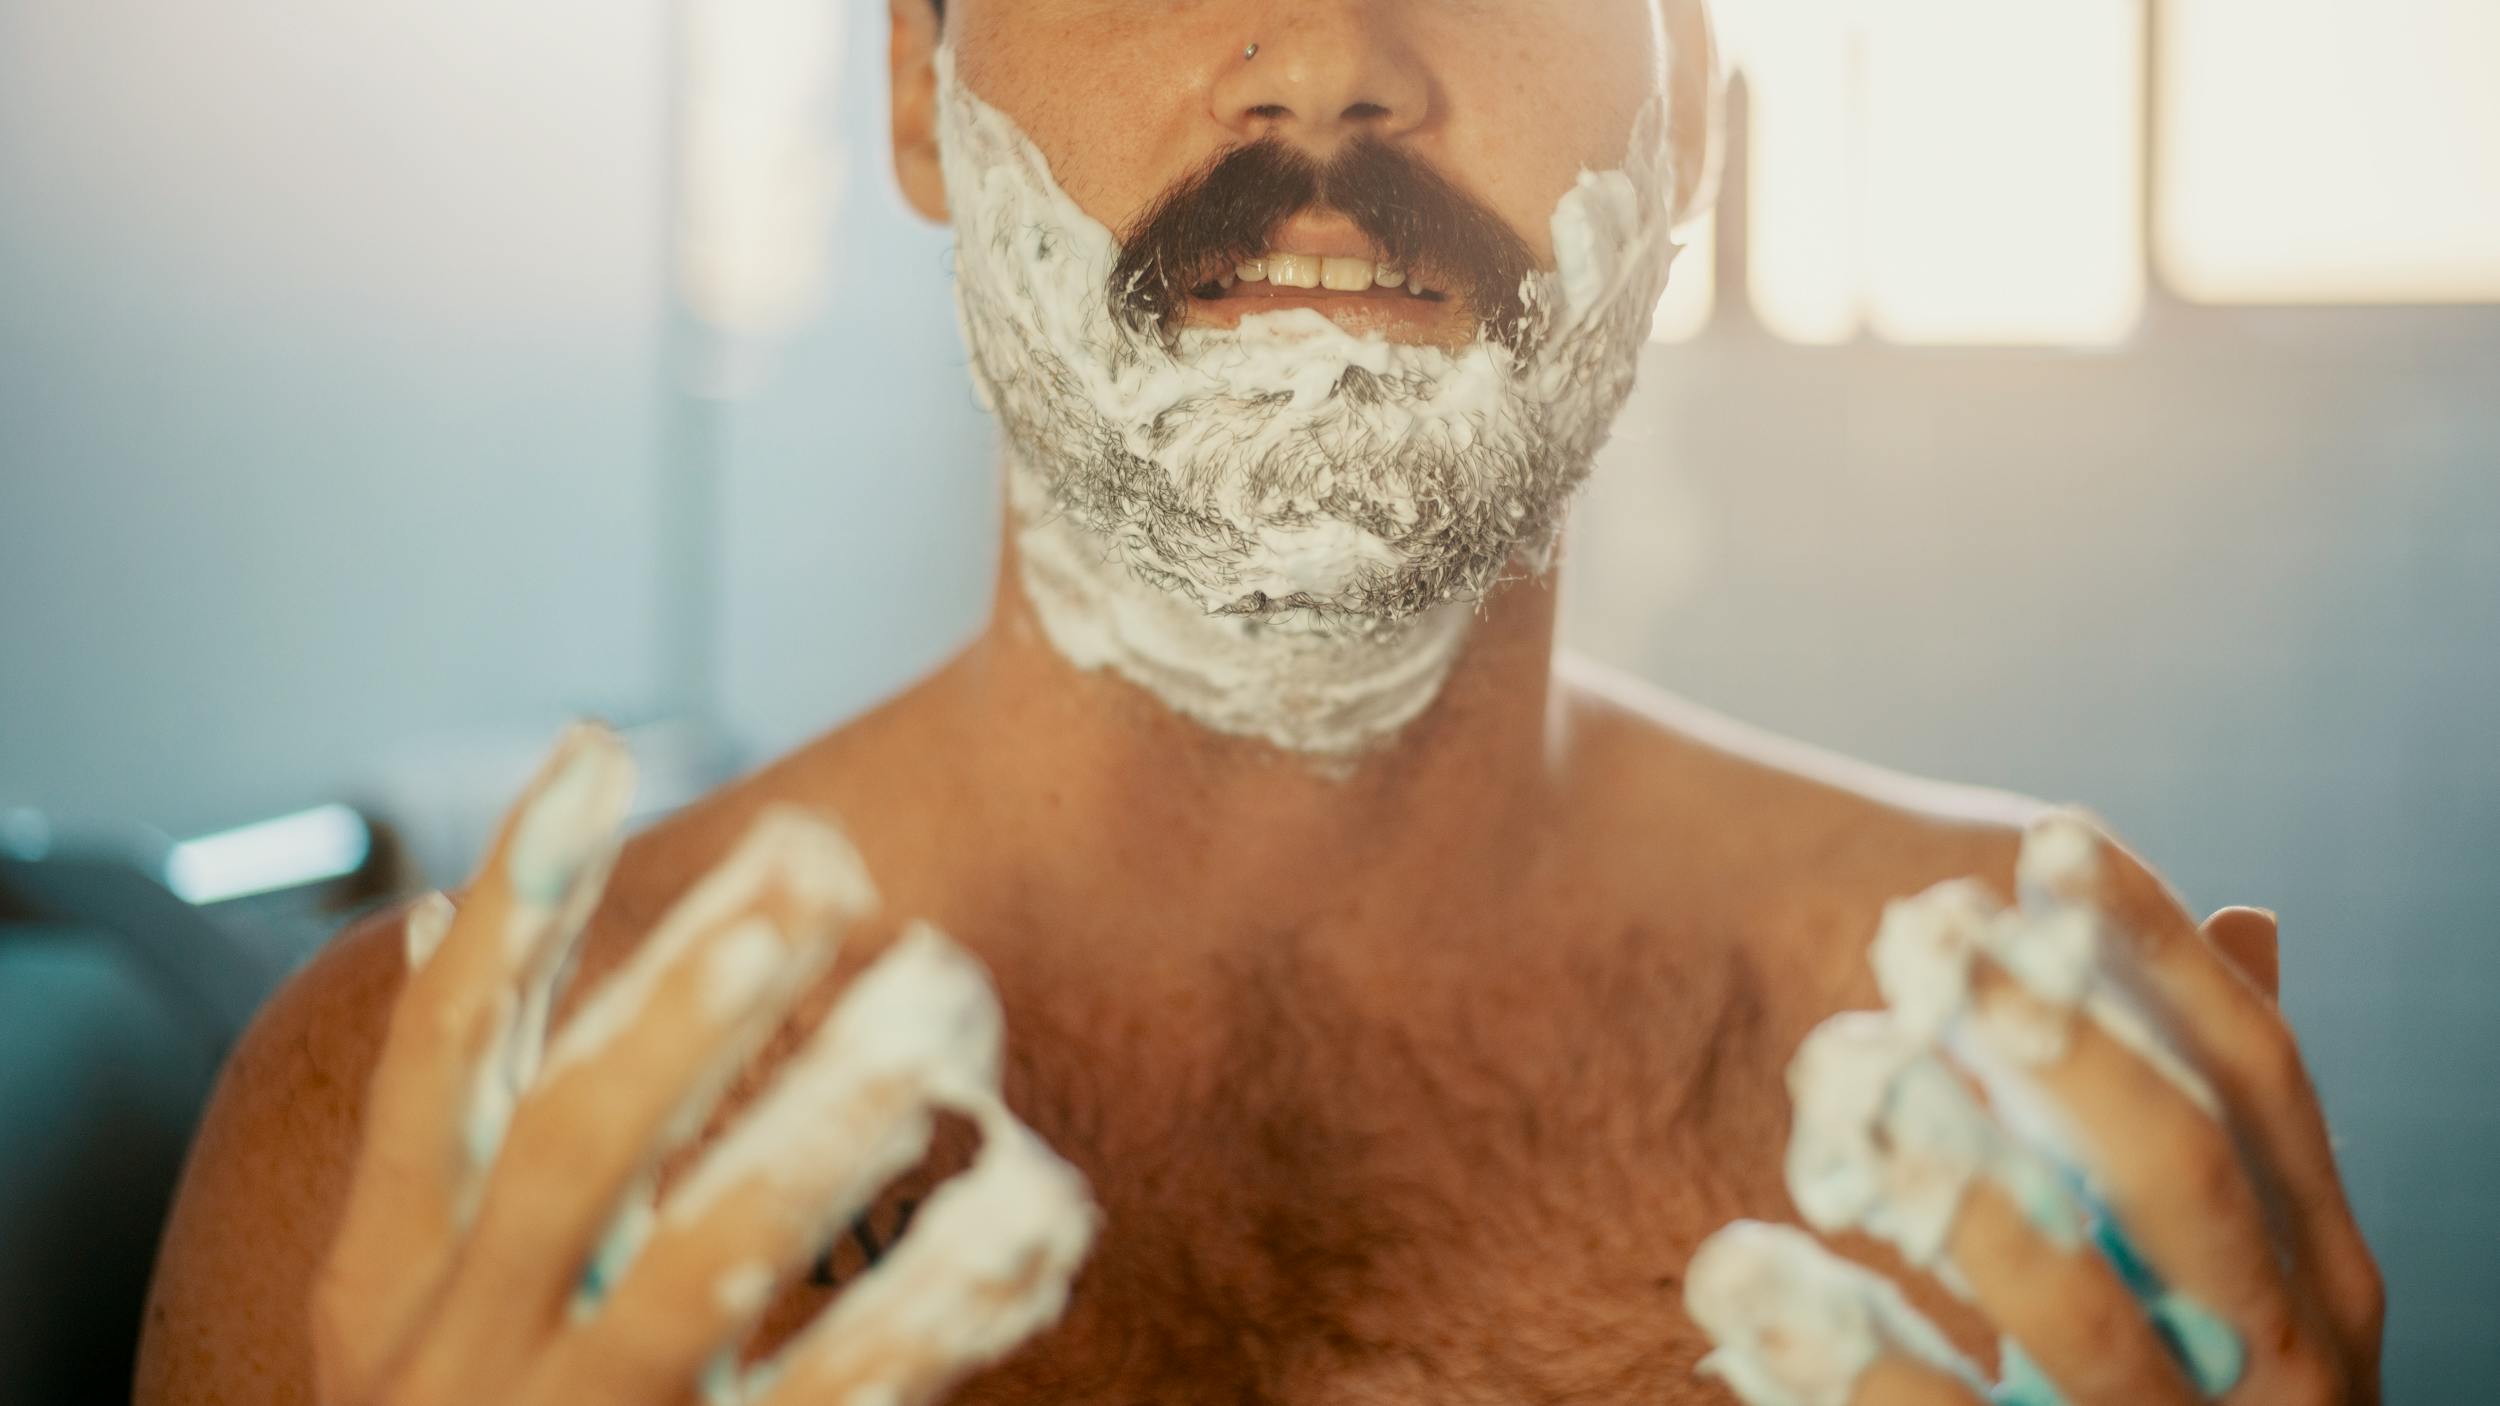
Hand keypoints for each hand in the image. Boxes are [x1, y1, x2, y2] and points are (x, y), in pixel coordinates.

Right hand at [309, 723, 1096, 1405]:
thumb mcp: (412, 1291)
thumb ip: (447, 1120)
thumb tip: (437, 913)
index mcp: (392, 1284)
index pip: (440, 1064)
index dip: (517, 901)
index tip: (602, 745)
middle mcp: (469, 1357)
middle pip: (574, 1149)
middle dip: (687, 999)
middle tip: (815, 870)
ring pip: (709, 1271)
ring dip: (827, 1128)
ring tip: (938, 1016)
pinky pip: (844, 1396)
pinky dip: (945, 1299)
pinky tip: (1036, 1206)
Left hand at [1685, 810, 2382, 1405]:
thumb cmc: (2200, 1391)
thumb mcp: (2235, 1267)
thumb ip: (2216, 1121)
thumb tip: (2244, 920)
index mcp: (2316, 1265)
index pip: (2259, 1078)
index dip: (2161, 954)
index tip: (2050, 838)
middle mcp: (2283, 1356)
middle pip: (2188, 1177)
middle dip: (2071, 1050)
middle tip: (1940, 939)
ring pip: (2088, 1321)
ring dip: (1966, 1193)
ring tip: (1854, 1075)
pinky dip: (1849, 1360)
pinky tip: (1738, 1268)